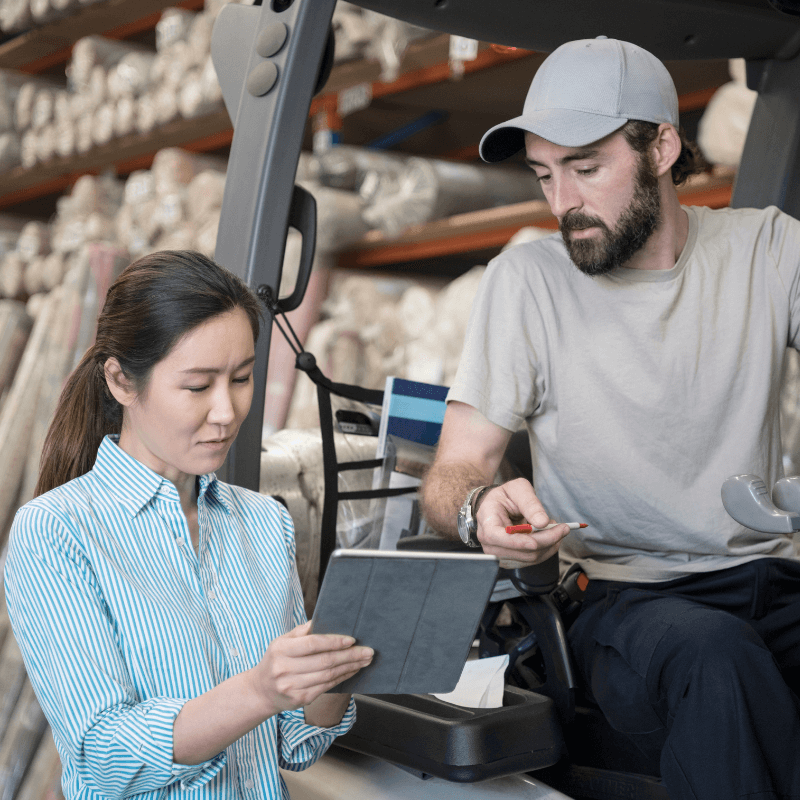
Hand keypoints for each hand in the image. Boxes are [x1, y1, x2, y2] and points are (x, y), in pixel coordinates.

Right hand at [250, 621, 372, 714]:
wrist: (261, 690)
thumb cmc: (277, 659)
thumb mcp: (283, 641)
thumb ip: (303, 631)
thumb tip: (326, 619)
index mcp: (281, 649)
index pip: (312, 644)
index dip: (334, 642)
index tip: (352, 640)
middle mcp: (284, 669)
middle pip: (324, 661)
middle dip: (350, 656)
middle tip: (368, 651)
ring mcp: (291, 686)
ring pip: (328, 675)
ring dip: (350, 668)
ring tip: (364, 661)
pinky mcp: (299, 699)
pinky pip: (326, 687)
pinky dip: (342, 678)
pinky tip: (352, 672)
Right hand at [476, 478, 570, 564]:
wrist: (497, 506)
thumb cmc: (505, 496)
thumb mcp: (518, 489)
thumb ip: (530, 503)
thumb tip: (542, 522)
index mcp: (486, 521)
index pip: (496, 536)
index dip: (516, 541)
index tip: (535, 542)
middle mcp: (489, 542)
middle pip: (520, 550)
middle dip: (546, 540)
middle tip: (563, 527)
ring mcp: (499, 554)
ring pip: (530, 557)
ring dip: (548, 545)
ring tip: (554, 528)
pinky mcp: (511, 560)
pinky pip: (533, 560)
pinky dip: (546, 549)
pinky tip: (548, 536)